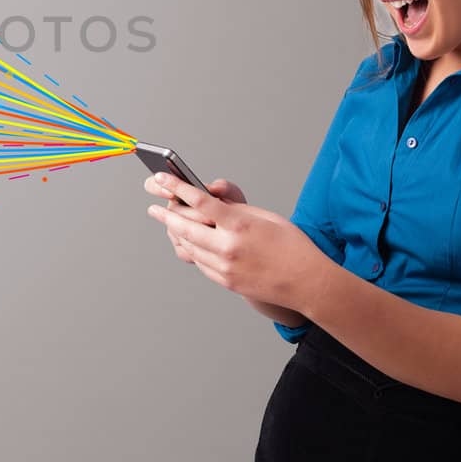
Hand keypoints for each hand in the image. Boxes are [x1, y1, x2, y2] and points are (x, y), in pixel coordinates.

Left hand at [141, 171, 322, 310]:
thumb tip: (211, 203)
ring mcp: (225, 267)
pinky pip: (200, 263)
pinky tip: (188, 242)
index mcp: (240, 225)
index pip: (200, 203)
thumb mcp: (265, 217)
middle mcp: (228, 247)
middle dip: (166, 215)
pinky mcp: (226, 282)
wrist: (307, 283)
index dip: (176, 188)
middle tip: (153, 207)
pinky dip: (191, 250)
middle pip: (185, 227)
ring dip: (175, 233)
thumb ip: (235, 210)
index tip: (161, 178)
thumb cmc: (292, 245)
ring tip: (167, 223)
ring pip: (189, 247)